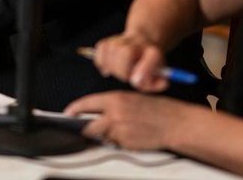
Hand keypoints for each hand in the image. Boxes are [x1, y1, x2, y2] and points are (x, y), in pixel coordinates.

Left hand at [64, 91, 185, 149]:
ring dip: (107, 135)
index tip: (68, 113)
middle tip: (90, 128)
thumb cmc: (158, 109)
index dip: (75, 109)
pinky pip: (116, 144)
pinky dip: (119, 142)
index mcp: (115, 99)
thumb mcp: (132, 98)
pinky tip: (132, 135)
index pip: (86, 104)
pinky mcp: (126, 145)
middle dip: (88, 129)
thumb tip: (98, 112)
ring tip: (123, 129)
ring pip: (103, 137)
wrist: (174, 124)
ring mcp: (119, 132)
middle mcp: (114, 115)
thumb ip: (113, 105)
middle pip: (89, 127)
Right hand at [91, 32, 168, 91]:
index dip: (144, 69)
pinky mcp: (108, 41)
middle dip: (123, 71)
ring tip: (119, 71)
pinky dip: (101, 62)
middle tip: (126, 77)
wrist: (142, 43)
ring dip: (113, 67)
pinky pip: (100, 50)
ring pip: (111, 52)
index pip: (151, 57)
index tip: (136, 81)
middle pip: (125, 53)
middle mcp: (138, 42)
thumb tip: (164, 84)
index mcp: (153, 52)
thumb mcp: (158, 75)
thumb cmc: (149, 65)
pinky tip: (108, 68)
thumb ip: (158, 83)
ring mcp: (122, 39)